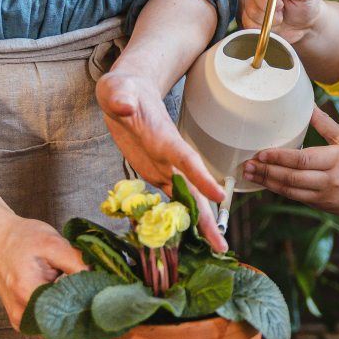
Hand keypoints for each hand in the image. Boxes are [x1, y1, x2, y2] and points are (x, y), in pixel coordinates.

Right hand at [0, 214, 102, 338]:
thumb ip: (78, 262)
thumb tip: (103, 280)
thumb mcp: (53, 243)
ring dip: (78, 324)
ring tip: (102, 317)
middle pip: (61, 331)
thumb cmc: (21, 238)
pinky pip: (50, 323)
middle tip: (115, 329)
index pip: (60, 326)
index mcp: (29, 294)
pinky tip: (84, 309)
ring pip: (56, 328)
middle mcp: (23, 313)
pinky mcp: (24, 316)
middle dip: (87, 332)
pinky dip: (67, 318)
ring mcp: (21, 318)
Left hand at [96, 72, 227, 251]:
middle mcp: (170, 157)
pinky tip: (187, 238)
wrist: (129, 93)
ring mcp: (165, 167)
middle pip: (194, 189)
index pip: (186, 159)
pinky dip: (178, 218)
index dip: (201, 177)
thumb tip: (124, 106)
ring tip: (215, 248)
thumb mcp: (116, 90)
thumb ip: (120, 98)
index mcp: (165, 138)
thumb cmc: (123, 90)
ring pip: (187, 199)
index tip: (218, 197)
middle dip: (208, 217)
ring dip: (200, 224)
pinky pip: (169, 199)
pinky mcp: (156, 174)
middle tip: (222, 244)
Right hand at [238, 0, 324, 43]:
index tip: (281, 5)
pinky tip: (272, 25)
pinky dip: (262, 29)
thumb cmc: (305, 4)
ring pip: (249, 15)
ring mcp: (246, 1)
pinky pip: (248, 26)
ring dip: (268, 22)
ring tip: (279, 17)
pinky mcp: (244, 16)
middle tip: (282, 11)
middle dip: (269, 12)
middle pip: (250, 1)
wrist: (303, 24)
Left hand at [242, 107, 338, 218]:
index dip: (279, 158)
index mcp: (336, 159)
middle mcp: (329, 179)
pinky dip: (279, 190)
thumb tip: (310, 105)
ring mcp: (325, 195)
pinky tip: (267, 183)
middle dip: (267, 171)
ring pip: (291, 190)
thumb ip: (326, 125)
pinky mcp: (322, 205)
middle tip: (247, 164)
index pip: (302, 159)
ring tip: (250, 174)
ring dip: (268, 182)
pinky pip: (296, 197)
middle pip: (292, 177)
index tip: (261, 153)